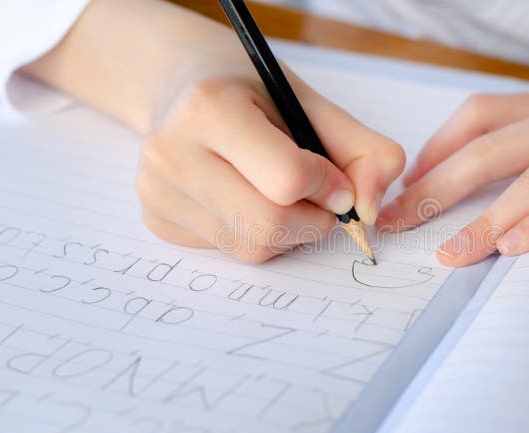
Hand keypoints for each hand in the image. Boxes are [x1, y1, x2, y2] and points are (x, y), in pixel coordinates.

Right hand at [23, 0, 403, 262]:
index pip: (289, 179)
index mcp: (209, 108)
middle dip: (313, 220)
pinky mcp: (157, 220)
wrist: (183, 84)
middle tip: (320, 199)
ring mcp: (157, 191)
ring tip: (282, 195)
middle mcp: (172, 152)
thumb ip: (363, 151)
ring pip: (252, 248)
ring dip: (289, 233)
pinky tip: (248, 199)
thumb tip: (371, 213)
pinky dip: (257, 235)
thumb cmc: (252, 92)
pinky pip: (231, 251)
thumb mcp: (311, 104)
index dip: (329, 186)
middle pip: (269, 225)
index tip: (336, 178)